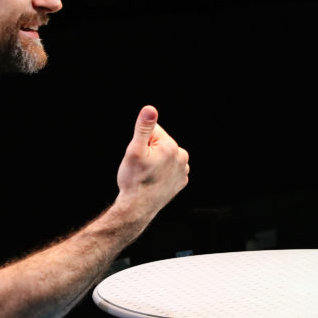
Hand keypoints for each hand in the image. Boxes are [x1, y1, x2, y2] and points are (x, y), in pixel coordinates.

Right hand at [116, 106, 189, 220]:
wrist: (138, 208)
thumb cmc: (134, 180)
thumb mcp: (134, 150)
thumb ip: (144, 128)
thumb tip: (150, 109)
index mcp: (171, 146)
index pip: (153, 131)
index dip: (141, 142)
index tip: (139, 156)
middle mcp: (182, 157)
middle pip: (160, 143)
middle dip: (149, 151)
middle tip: (142, 167)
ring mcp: (183, 171)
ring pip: (164, 157)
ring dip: (155, 162)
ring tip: (147, 176)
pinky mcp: (181, 182)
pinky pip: (169, 170)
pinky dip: (161, 173)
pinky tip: (154, 182)